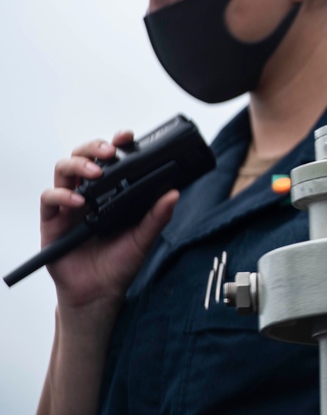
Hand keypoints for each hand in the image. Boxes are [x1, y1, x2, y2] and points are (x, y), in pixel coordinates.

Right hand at [40, 131, 178, 311]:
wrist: (100, 293)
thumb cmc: (121, 263)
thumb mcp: (144, 238)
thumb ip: (157, 216)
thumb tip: (174, 193)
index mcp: (111, 191)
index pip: (110, 158)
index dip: (116, 142)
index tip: (128, 136)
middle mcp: (88, 192)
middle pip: (83, 155)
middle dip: (95, 146)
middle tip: (111, 151)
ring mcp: (68, 205)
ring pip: (63, 169)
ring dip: (78, 164)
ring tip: (95, 173)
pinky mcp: (52, 221)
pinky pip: (49, 199)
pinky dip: (61, 195)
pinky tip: (78, 202)